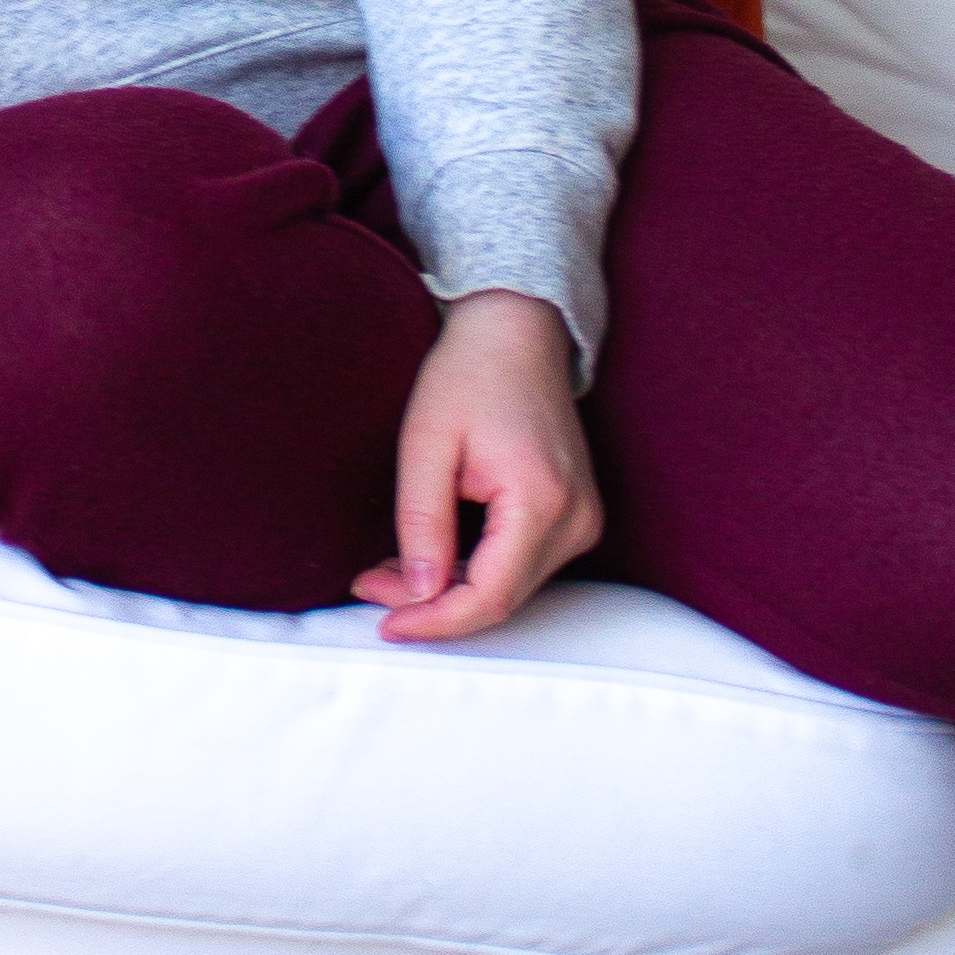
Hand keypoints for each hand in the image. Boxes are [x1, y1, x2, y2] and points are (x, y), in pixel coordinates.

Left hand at [354, 288, 602, 644]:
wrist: (514, 333)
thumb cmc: (470, 374)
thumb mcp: (426, 445)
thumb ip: (422, 524)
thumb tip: (419, 593)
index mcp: (542, 500)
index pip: (490, 595)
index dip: (434, 620)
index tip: (385, 622)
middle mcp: (576, 518)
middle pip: (502, 598)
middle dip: (433, 605)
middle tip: (372, 585)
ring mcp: (583, 519)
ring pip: (511, 587)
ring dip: (451, 590)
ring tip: (393, 569)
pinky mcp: (575, 516)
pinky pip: (522, 565)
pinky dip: (474, 571)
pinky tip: (432, 558)